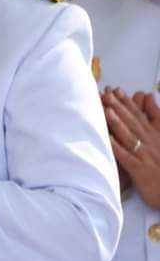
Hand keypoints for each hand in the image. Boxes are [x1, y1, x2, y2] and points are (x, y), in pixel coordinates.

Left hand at [103, 87, 159, 208]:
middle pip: (133, 122)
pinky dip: (117, 147)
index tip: (115, 89)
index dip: (127, 102)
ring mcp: (145, 156)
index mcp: (155, 135)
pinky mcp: (140, 170)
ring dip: (117, 123)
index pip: (139, 115)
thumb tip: (148, 96)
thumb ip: (156, 118)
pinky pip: (126, 157)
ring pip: (129, 136)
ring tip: (107, 109)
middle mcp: (150, 143)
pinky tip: (107, 139)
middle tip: (106, 93)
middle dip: (119, 106)